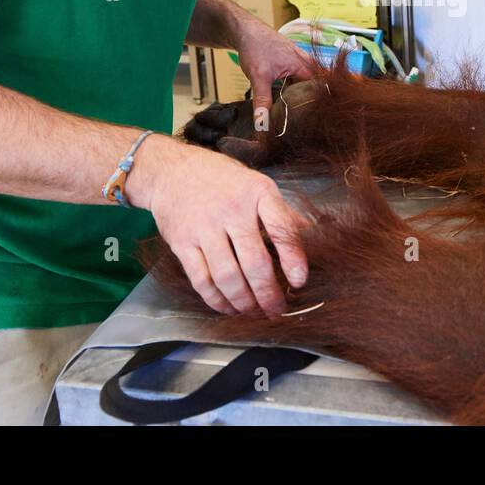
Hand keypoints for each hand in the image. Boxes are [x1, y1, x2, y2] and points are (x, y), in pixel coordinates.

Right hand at [139, 141, 308, 315]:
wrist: (173, 171)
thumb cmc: (222, 181)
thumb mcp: (256, 184)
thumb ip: (280, 213)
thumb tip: (311, 236)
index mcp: (257, 192)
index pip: (280, 228)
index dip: (293, 258)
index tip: (299, 282)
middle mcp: (231, 209)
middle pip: (254, 262)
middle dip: (268, 293)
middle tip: (277, 310)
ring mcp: (204, 227)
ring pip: (228, 276)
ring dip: (244, 302)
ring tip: (255, 312)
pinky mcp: (182, 243)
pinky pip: (202, 280)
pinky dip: (217, 300)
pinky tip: (229, 307)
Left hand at [233, 21, 317, 129]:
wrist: (247, 31)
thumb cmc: (255, 47)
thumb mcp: (258, 77)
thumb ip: (262, 100)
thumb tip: (262, 124)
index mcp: (304, 65)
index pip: (318, 90)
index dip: (315, 106)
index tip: (310, 121)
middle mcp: (307, 63)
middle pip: (313, 88)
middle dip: (308, 104)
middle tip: (302, 122)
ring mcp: (301, 62)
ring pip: (305, 84)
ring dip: (301, 97)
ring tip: (297, 115)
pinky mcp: (293, 63)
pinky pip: (299, 80)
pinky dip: (294, 89)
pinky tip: (288, 100)